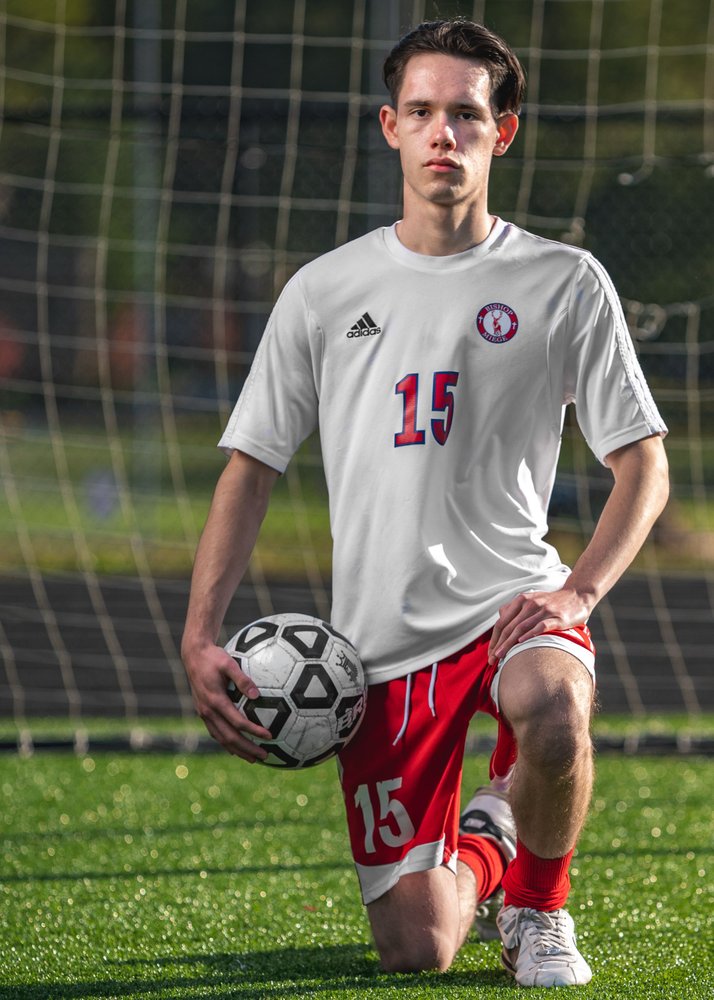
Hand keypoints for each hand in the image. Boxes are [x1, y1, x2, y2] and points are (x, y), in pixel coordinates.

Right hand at [181, 637, 271, 760]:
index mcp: (215, 701)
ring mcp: (203, 713)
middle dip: (247, 749)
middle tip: (264, 756)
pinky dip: (226, 742)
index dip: (254, 731)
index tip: (269, 736)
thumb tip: (258, 695)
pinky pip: (215, 732)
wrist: (193, 655)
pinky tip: (236, 747)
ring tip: (253, 758)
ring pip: (221, 738)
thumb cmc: (213, 656)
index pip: (238, 722)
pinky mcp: (202, 712)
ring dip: (238, 750)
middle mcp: (208, 711)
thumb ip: (242, 679)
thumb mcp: (229, 663)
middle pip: (229, 737)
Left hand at [487, 587, 591, 665]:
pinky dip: (530, 633)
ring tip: (501, 655)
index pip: (502, 622)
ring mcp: (544, 610)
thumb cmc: (552, 602)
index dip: (494, 638)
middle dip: (498, 644)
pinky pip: (541, 626)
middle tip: (492, 658)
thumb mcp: (531, 600)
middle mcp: (530, 604)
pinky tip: (522, 642)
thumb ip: (516, 608)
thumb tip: (501, 616)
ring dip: (509, 642)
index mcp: (521, 600)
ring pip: (521, 627)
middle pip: (509, 626)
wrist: (578, 596)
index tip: (490, 653)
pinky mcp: (557, 617)